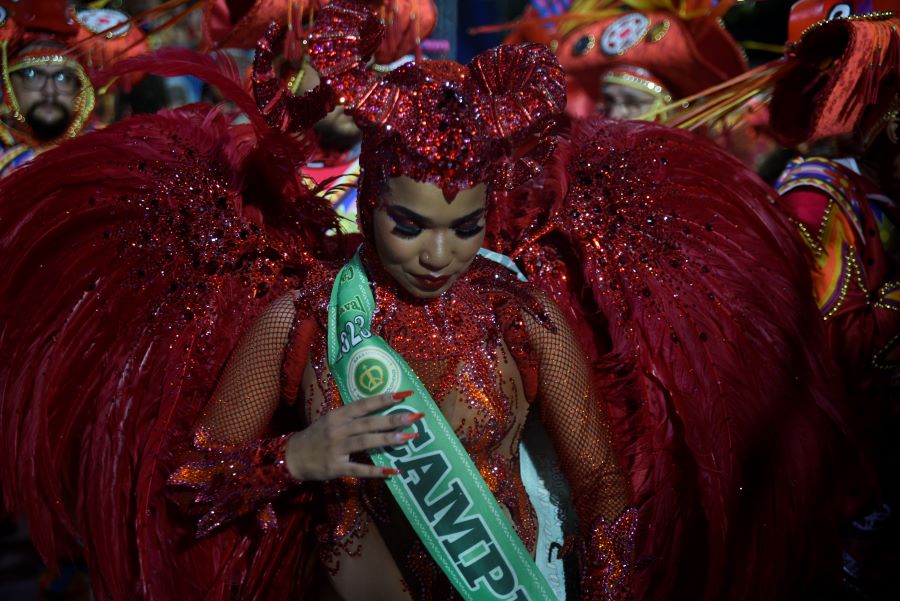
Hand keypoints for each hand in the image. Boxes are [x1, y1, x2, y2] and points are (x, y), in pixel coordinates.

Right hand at [285, 391, 421, 480]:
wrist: (292, 457)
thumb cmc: (315, 436)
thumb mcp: (330, 420)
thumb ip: (351, 417)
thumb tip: (379, 409)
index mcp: (338, 415)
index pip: (364, 404)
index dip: (383, 398)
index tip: (404, 394)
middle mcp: (338, 429)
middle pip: (369, 422)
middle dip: (393, 419)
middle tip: (415, 417)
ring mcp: (337, 449)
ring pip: (366, 442)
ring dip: (388, 439)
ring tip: (408, 437)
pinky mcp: (336, 468)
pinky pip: (359, 470)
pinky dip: (376, 471)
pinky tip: (393, 471)